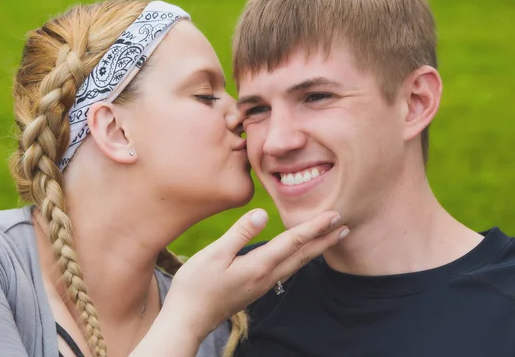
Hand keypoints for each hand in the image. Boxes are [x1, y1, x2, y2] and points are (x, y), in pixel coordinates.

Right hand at [161, 209, 348, 341]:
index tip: (334, 215)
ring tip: (330, 239)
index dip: (314, 227)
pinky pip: (287, 270)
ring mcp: (262, 285)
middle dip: (324, 240)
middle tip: (344, 226)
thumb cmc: (197, 285)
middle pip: (303, 256)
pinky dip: (301, 259)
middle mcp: (266, 276)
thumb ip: (241, 233)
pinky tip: (300, 255)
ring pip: (297, 265)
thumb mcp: (215, 254)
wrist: (188, 319)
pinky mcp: (255, 288)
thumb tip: (264, 213)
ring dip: (316, 250)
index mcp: (259, 265)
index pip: (293, 242)